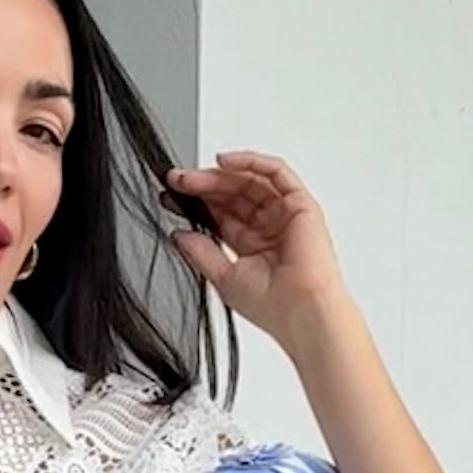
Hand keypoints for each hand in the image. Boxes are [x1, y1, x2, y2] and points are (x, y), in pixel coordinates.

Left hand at [165, 150, 344, 343]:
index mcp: (250, 245)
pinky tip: (224, 162)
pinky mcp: (300, 204)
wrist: (301, 311)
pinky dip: (250, 161)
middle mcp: (268, 227)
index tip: (171, 196)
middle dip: (203, 185)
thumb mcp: (222, 276)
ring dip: (220, 174)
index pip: (221, 214)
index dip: (197, 202)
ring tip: (193, 177)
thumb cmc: (272, 306)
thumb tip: (178, 235)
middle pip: (233, 194)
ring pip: (250, 180)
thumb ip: (199, 252)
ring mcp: (284, 214)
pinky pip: (275, 172)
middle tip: (177, 180)